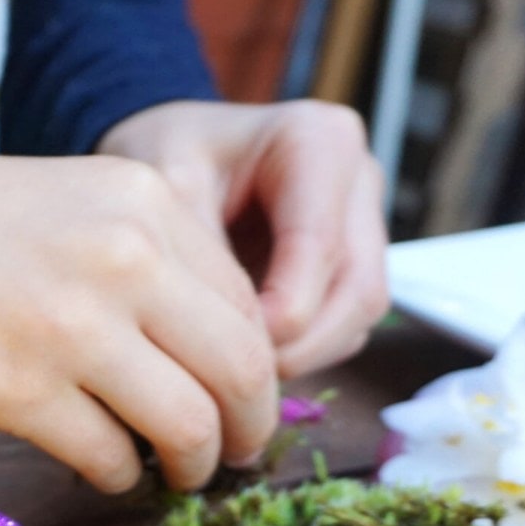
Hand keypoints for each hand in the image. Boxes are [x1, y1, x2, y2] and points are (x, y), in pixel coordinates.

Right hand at [0, 151, 274, 492]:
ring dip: (193, 464)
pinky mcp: (24, 392)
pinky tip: (106, 467)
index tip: (243, 398)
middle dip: (250, 427)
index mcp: (149, 201)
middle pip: (239, 370)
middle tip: (238, 453)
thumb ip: (157, 256)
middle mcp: (127, 260)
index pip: (246, 303)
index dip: (256, 366)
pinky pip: (110, 456)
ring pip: (187, 425)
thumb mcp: (82, 202)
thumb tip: (219, 354)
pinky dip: (119, 475)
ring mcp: (75, 330)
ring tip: (178, 473)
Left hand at [95, 99, 389, 377]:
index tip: (226, 349)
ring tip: (234, 380)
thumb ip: (199, 252)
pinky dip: (301, 351)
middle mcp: (357, 182)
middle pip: (358, 289)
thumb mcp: (163, 183)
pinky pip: (343, 323)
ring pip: (358, 314)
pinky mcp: (350, 262)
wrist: (168, 147)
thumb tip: (225, 338)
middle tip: (235, 383)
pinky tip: (246, 365)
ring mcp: (361, 224)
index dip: (282, 311)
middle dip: (300, 345)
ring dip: (303, 355)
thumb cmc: (162, 153)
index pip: (320, 245)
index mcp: (321, 142)